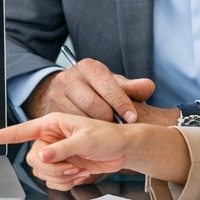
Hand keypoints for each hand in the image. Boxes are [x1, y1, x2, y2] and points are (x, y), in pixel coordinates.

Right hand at [0, 114, 153, 189]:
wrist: (123, 150)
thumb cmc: (109, 136)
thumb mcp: (86, 138)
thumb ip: (64, 148)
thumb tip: (44, 155)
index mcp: (50, 124)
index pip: (17, 131)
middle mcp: (49, 139)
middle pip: (32, 159)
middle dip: (52, 166)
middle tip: (73, 164)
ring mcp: (55, 154)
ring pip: (41, 172)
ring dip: (62, 174)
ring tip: (80, 166)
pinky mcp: (62, 167)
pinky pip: (52, 181)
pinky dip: (66, 181)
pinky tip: (80, 173)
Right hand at [24, 59, 155, 122]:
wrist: (69, 93)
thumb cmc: (98, 90)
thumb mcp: (115, 86)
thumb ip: (133, 88)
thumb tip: (149, 86)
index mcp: (88, 67)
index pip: (108, 87)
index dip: (122, 104)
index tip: (132, 118)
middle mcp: (69, 77)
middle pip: (94, 104)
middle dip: (109, 118)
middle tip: (119, 127)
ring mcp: (56, 93)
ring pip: (81, 118)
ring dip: (96, 127)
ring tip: (107, 131)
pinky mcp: (49, 109)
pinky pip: (70, 126)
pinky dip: (83, 132)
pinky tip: (92, 133)